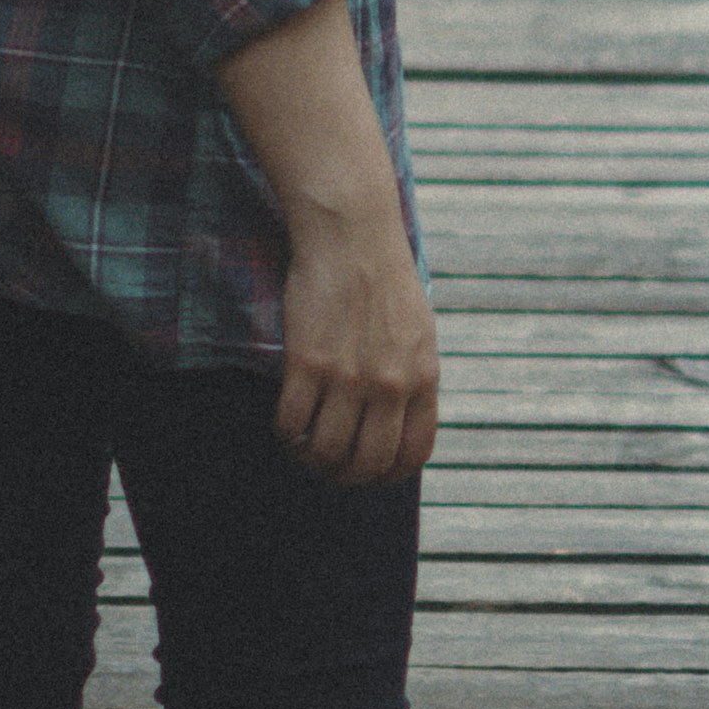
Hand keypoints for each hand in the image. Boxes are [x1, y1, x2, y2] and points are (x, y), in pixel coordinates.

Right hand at [217, 0, 440, 484]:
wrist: (352, 233)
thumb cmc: (383, 279)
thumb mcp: (417, 332)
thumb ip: (411, 378)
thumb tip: (396, 422)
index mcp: (423, 378)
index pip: (412, 455)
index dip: (387, 475)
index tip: (367, 472)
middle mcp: (390, 384)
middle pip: (368, 463)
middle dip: (345, 476)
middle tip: (328, 465)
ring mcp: (349, 376)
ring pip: (327, 451)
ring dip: (311, 458)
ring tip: (302, 447)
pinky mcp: (309, 362)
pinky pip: (292, 422)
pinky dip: (285, 434)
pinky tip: (285, 424)